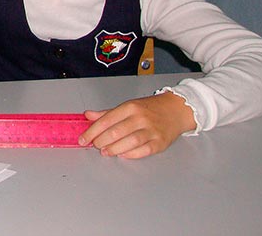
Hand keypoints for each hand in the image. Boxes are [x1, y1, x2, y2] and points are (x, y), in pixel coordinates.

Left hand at [78, 91, 195, 158]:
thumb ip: (107, 113)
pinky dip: (130, 154)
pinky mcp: (160, 143)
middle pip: (116, 131)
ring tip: (105, 151)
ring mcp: (151, 131)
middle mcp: (141, 118)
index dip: (92, 130)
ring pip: (129, 142)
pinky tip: (122, 154)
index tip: (83, 138)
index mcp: (130, 107)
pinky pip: (143, 151)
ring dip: (113, 149)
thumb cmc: (151, 108)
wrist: (177, 110)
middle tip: (94, 145)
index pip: (107, 120)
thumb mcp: (128, 106)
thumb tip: (88, 115)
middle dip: (101, 140)